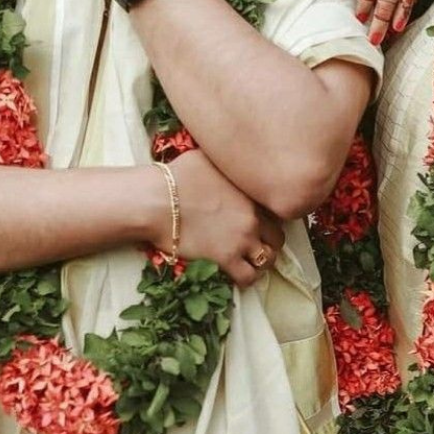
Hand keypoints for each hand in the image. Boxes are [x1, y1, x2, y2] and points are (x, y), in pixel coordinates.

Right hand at [165, 150, 284, 287]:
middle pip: (277, 236)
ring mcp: (241, 238)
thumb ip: (224, 162)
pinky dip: (246, 278)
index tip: (259, 222)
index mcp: (250, 192)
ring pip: (268, 259)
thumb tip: (224, 155)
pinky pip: (248, 277)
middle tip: (255, 244)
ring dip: (260, 262)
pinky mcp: (226, 258)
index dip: (268, 217)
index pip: (275, 209)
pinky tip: (236, 274)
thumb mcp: (207, 157)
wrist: (156, 201)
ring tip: (247, 262)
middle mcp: (253, 216)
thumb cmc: (175, 176)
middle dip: (268, 242)